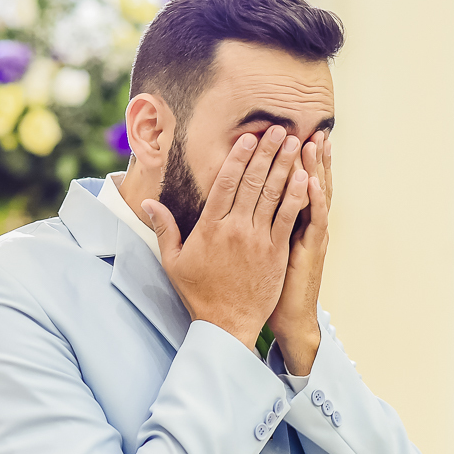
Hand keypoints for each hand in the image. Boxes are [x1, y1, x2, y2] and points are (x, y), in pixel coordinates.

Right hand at [142, 127, 308, 352]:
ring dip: (286, 166)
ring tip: (296, 143)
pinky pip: (288, 218)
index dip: (239, 157)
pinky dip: (297, 196)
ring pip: (273, 195)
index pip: (225, 182)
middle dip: (267, 152)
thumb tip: (148, 203)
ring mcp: (257, 240)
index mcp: (209, 226)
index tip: (249, 137)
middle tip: (280, 129)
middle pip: (253, 182)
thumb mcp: (174, 261)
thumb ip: (164, 228)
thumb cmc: (199, 293)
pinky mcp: (275, 252)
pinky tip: (305, 177)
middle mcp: (235, 228)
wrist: (226, 324)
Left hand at [268, 131, 331, 374]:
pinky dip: (313, 201)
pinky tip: (310, 181)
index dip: (293, 162)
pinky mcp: (310, 251)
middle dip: (308, 157)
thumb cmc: (271, 287)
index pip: (293, 185)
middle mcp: (305, 226)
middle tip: (310, 129)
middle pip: (308, 183)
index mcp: (292, 223)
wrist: (289, 319)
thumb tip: (242, 205)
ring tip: (313, 143)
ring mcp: (311, 237)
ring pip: (316, 197)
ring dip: (314, 169)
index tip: (290, 136)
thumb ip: (256, 225)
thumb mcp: (264, 252)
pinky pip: (314, 222)